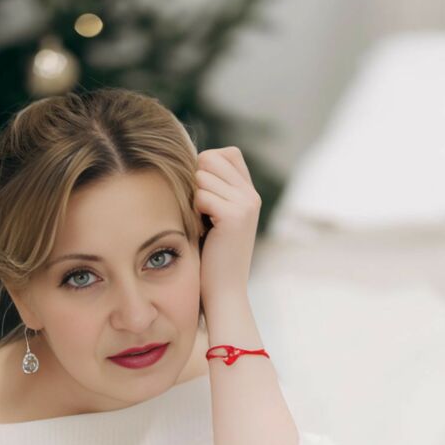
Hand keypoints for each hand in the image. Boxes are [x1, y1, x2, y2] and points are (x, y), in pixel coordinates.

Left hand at [194, 146, 260, 305]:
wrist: (224, 291)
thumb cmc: (211, 258)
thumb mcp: (214, 219)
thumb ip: (212, 191)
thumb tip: (193, 162)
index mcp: (250, 194)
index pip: (227, 154)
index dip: (207, 167)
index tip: (202, 198)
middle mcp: (252, 195)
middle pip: (211, 158)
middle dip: (196, 180)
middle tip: (198, 211)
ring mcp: (246, 204)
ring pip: (202, 176)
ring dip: (193, 199)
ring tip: (202, 223)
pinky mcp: (235, 216)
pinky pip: (201, 196)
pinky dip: (194, 211)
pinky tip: (202, 230)